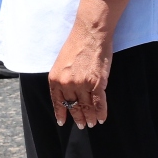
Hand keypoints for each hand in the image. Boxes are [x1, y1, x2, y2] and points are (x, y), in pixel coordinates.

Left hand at [48, 0, 136, 129]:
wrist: (90, 33)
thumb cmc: (76, 44)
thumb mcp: (61, 63)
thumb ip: (62, 78)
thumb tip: (67, 93)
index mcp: (55, 79)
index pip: (57, 102)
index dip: (61, 113)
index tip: (62, 122)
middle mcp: (67, 84)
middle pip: (73, 107)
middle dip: (78, 118)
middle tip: (82, 125)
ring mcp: (82, 84)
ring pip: (86, 107)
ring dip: (90, 117)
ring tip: (92, 123)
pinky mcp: (97, 83)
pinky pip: (99, 103)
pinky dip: (101, 113)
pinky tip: (102, 118)